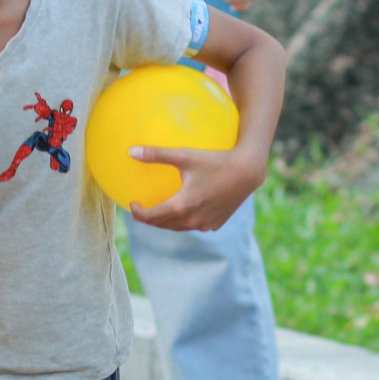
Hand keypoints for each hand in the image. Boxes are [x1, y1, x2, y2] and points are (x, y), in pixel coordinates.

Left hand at [127, 146, 264, 231]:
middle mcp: (193, 220)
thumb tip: (130, 151)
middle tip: (142, 207)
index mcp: (181, 206)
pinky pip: (194, 226)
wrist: (247, 171)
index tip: (132, 202)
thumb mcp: (184, 155)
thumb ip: (156, 154)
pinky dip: (184, 221)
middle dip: (149, 218)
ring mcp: (205, 224)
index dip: (137, 213)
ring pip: (178, 228)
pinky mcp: (216, 224)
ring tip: (158, 209)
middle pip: (162, 225)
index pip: (151, 218)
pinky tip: (182, 210)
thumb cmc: (214, 161)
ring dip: (165, 221)